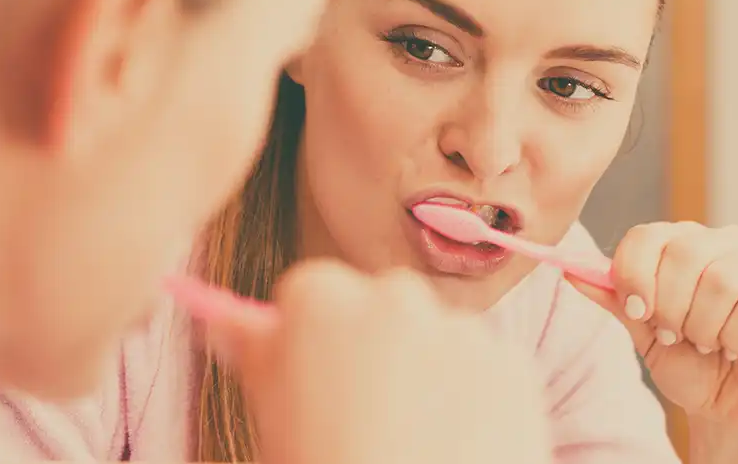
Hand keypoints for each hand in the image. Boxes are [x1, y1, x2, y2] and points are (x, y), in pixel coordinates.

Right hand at [168, 261, 553, 463]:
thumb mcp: (271, 419)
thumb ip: (254, 354)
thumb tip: (226, 321)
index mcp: (318, 300)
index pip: (308, 295)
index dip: (309, 340)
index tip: (313, 376)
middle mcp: (392, 294)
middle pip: (379, 304)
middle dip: (374, 342)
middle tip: (367, 411)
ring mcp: (458, 326)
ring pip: (435, 333)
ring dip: (428, 366)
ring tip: (416, 438)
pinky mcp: (511, 362)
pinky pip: (485, 364)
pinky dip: (475, 393)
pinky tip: (456, 442)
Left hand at [566, 221, 737, 431]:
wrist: (725, 405)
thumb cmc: (684, 360)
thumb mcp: (640, 329)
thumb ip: (612, 296)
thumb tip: (569, 271)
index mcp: (681, 242)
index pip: (648, 235)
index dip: (635, 275)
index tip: (637, 311)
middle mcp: (722, 242)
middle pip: (686, 251)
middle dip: (670, 305)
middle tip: (673, 334)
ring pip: (722, 279)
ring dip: (704, 326)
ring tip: (705, 343)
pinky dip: (737, 335)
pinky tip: (735, 348)